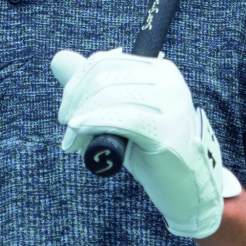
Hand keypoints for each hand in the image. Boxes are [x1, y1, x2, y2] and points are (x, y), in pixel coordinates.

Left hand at [52, 49, 241, 238]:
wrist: (186, 187)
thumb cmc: (151, 151)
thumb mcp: (120, 114)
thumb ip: (92, 88)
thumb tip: (59, 58)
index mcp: (160, 69)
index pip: (105, 61)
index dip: (76, 84)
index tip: (66, 112)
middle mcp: (169, 80)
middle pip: (103, 78)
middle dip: (75, 103)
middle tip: (67, 130)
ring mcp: (172, 104)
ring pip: (109, 96)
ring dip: (81, 120)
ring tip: (73, 143)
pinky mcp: (168, 131)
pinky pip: (121, 119)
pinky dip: (94, 126)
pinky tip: (81, 142)